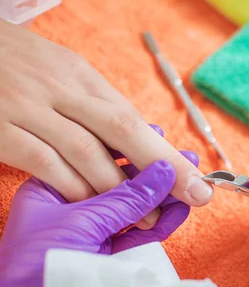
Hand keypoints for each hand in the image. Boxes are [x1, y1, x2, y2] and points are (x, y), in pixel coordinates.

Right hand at [0, 20, 211, 214]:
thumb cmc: (16, 68)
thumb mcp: (60, 74)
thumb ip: (96, 107)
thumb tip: (140, 144)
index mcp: (81, 76)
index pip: (131, 117)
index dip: (164, 152)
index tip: (194, 179)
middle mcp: (60, 89)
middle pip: (121, 129)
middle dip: (162, 166)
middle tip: (193, 197)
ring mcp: (27, 108)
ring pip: (85, 150)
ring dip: (120, 189)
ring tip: (148, 218)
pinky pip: (44, 162)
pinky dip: (72, 187)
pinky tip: (91, 208)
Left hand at [0, 154, 196, 286]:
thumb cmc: (36, 267)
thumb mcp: (81, 224)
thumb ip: (125, 199)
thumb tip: (164, 172)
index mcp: (54, 189)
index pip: (96, 159)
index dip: (129, 148)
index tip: (158, 138)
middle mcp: (75, 206)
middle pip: (122, 184)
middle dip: (156, 175)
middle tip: (188, 163)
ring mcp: (94, 231)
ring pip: (137, 209)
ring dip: (165, 199)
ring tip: (194, 186)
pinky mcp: (110, 254)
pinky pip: (141, 233)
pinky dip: (162, 223)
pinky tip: (179, 211)